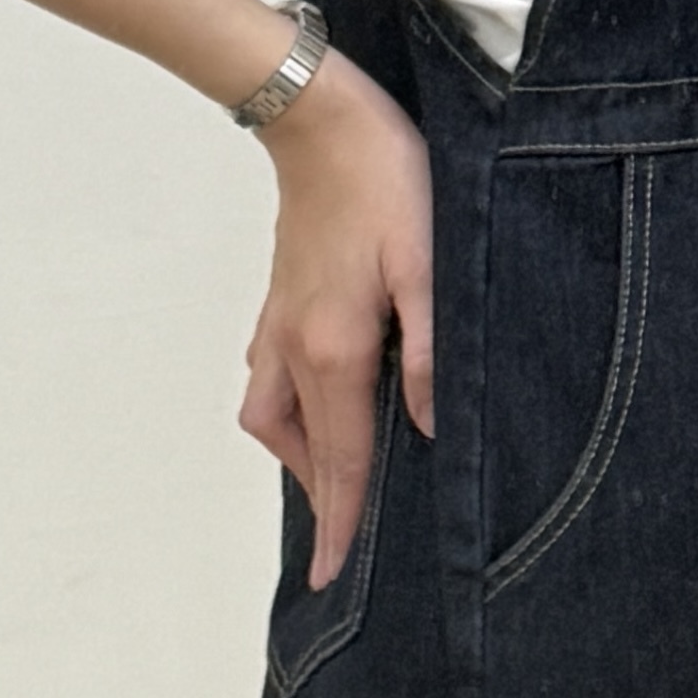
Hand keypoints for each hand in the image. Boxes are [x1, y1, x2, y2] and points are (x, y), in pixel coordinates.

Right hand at [239, 54, 433, 589]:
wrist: (320, 120)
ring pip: (272, 417)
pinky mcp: (279, 300)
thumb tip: (426, 427)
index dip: (340, 521)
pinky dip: (288, 413)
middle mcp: (294, 347)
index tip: (331, 577)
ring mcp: (278, 324)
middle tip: (339, 547)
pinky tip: (317, 407)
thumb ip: (428, 352)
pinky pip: (269, 380)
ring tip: (337, 479)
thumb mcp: (429, 266)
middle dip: (319, 502)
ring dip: (302, 456)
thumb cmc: (386, 183)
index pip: (339, 458)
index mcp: (335, 349)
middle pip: (301, 449)